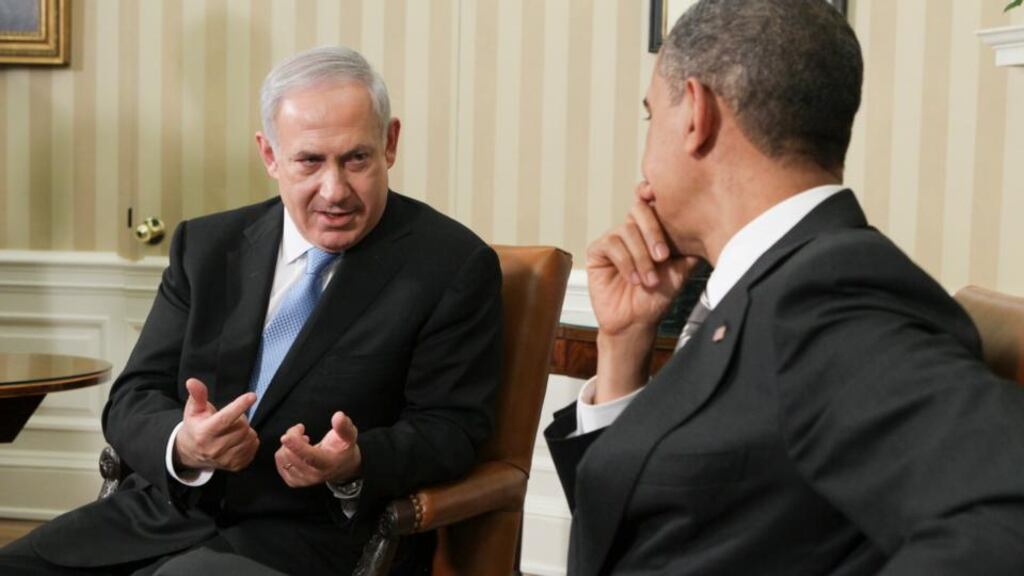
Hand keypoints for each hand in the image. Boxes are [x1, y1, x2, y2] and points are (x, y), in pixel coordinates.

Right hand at [173, 378, 258, 471]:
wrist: (191, 453)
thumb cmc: (195, 426)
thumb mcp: (194, 410)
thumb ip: (197, 395)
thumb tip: (192, 381)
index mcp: (204, 433)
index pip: (225, 419)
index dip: (240, 406)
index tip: (252, 396)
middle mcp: (214, 449)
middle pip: (242, 427)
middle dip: (241, 419)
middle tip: (232, 418)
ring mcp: (225, 460)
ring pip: (250, 437)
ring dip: (246, 430)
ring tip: (234, 429)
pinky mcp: (235, 466)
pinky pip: (253, 448)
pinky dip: (250, 440)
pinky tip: (239, 439)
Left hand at [275, 411, 360, 487]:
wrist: (342, 467)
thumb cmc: (343, 448)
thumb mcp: (349, 436)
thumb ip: (344, 426)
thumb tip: (338, 416)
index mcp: (327, 464)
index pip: (309, 457)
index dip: (296, 446)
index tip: (287, 436)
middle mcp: (314, 475)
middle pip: (292, 454)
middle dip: (292, 436)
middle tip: (301, 429)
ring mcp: (303, 480)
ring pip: (283, 458)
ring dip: (287, 444)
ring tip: (301, 440)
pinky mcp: (294, 481)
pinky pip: (279, 463)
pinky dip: (284, 452)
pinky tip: (295, 450)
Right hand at [586, 185, 694, 401]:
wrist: (636, 322)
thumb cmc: (657, 297)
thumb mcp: (680, 271)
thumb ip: (689, 250)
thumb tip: (711, 229)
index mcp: (651, 230)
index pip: (652, 203)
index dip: (653, 195)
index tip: (662, 200)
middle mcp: (631, 230)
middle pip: (638, 210)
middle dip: (653, 232)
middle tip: (663, 257)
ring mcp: (613, 239)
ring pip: (626, 231)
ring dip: (641, 257)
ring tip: (649, 280)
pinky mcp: (597, 252)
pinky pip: (611, 245)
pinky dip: (626, 262)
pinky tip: (635, 279)